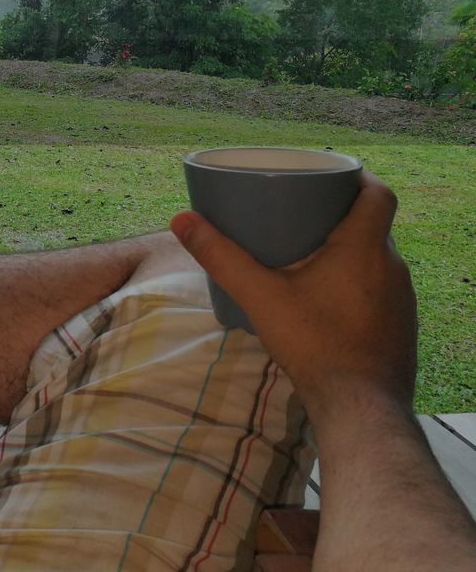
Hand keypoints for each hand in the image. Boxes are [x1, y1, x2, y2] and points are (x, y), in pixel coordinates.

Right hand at [169, 171, 417, 422]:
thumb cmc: (314, 344)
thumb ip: (220, 256)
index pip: (377, 193)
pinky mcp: (400, 325)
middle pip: (373, 223)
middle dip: (341, 214)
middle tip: (303, 213)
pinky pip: (381, 287)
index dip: (357, 177)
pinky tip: (328, 298)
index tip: (331, 175)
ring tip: (310, 253)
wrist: (360, 407)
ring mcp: (402, 298)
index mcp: (364, 247)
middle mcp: (392, 266)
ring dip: (350, 249)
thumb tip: (180, 219)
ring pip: (377, 257)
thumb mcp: (259, 296)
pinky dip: (358, 280)